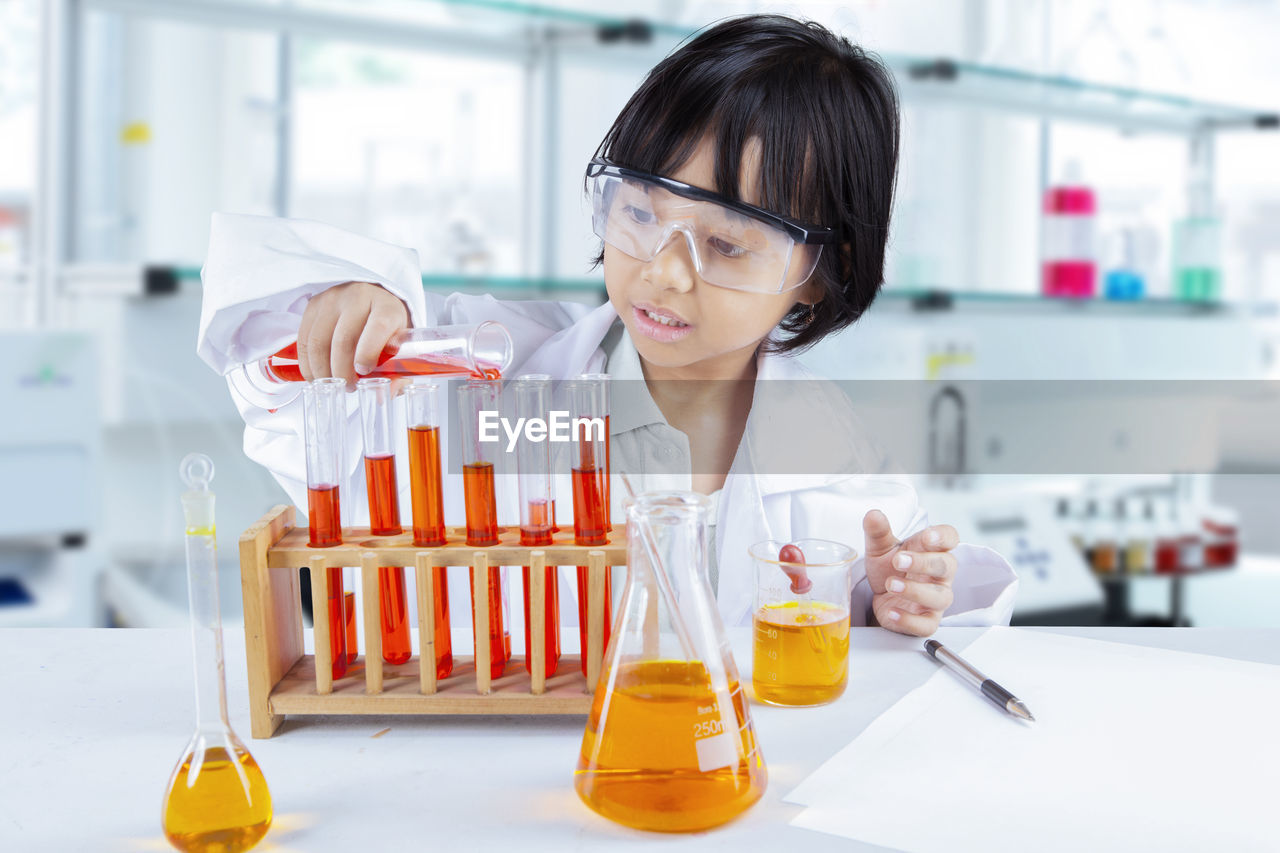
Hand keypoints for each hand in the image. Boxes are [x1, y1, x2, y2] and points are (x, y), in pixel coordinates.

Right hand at [295, 281, 409, 384]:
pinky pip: (304, 340)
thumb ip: (398, 371)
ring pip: (318, 342)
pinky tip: (318, 376)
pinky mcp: (313, 306)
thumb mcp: (401, 344)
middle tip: (349, 387)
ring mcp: (332, 300)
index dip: (368, 353)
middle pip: (343, 340)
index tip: (364, 372)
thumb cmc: (388, 326)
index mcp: (386, 306)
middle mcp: (358, 298)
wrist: (372, 297)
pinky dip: (308, 364)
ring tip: (333, 384)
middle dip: (342, 371)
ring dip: (323, 371)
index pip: (378, 327)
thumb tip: (389, 392)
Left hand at [862, 509, 956, 635]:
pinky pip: (926, 624)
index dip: (943, 537)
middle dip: (923, 562)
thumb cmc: (890, 568)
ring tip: (890, 585)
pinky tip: (892, 611)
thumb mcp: (880, 548)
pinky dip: (909, 620)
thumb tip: (873, 514)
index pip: (950, 538)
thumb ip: (878, 532)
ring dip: (915, 591)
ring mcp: (936, 599)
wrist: (881, 597)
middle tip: (898, 560)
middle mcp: (940, 574)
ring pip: (940, 596)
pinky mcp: (927, 621)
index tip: (927, 537)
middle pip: (946, 565)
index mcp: (933, 550)